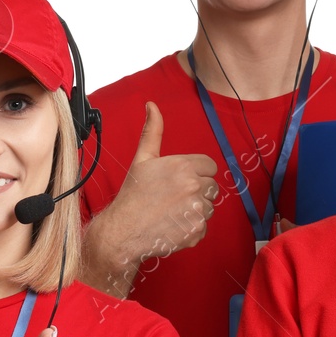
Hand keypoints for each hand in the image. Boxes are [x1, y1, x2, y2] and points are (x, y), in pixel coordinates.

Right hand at [96, 103, 219, 265]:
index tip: (181, 181)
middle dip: (198, 191)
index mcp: (183, 166)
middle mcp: (194, 186)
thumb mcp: (142, 159)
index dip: (196, 173)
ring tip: (173, 212)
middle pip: (212, 187)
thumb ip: (153, 131)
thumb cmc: (133, 195)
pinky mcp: (197, 230)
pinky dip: (192, 228)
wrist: (124, 231)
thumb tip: (152, 105)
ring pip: (209, 207)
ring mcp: (197, 210)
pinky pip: (204, 226)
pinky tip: (174, 225)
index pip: (210, 166)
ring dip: (196, 210)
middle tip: (174, 198)